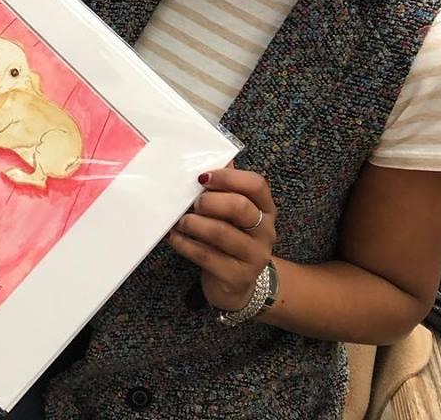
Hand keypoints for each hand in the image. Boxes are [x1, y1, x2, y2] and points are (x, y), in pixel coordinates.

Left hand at [167, 166, 276, 310]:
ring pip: (221, 233)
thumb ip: (225, 186)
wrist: (238, 285)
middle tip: (193, 203)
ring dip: (194, 223)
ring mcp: (254, 256)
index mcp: (265, 208)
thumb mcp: (232, 212)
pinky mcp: (237, 277)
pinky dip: (185, 244)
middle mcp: (265, 231)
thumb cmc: (230, 237)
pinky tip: (175, 237)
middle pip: (240, 206)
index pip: (256, 185)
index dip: (229, 177)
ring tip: (180, 221)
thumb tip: (211, 156)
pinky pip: (206, 256)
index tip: (203, 177)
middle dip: (210, 201)